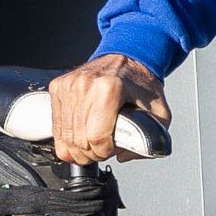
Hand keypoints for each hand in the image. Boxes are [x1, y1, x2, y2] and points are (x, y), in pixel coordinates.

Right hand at [49, 54, 164, 164]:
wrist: (127, 59)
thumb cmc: (141, 85)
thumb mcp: (159, 113)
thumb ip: (151, 139)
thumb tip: (123, 155)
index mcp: (110, 88)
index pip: (96, 137)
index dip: (105, 152)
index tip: (112, 150)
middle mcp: (85, 85)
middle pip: (79, 140)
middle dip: (92, 153)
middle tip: (103, 150)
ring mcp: (69, 85)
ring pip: (65, 136)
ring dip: (78, 149)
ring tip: (92, 145)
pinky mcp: (58, 87)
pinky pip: (56, 126)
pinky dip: (67, 138)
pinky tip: (80, 136)